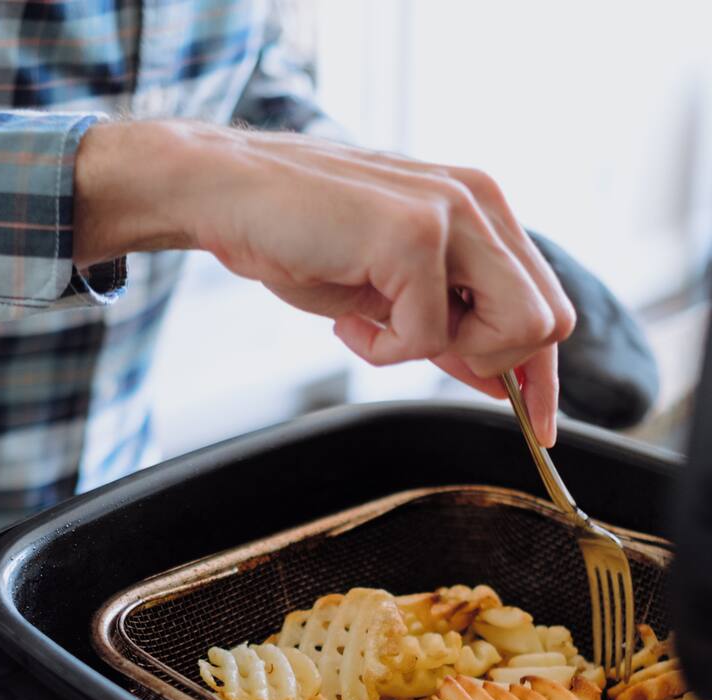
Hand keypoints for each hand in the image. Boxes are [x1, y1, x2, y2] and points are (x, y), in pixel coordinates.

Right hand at [74, 122, 574, 445]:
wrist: (229, 196)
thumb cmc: (298, 239)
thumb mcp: (387, 291)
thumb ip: (448, 324)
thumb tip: (499, 380)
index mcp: (480, 210)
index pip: (545, 302)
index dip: (542, 376)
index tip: (538, 426)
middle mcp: (480, 202)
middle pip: (547, 322)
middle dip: (488, 364)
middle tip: (416, 349)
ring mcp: (452, 213)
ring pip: (513, 329)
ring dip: (443, 352)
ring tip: (378, 328)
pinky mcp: (414, 235)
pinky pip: (429, 336)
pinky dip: (382, 350)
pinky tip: (347, 321)